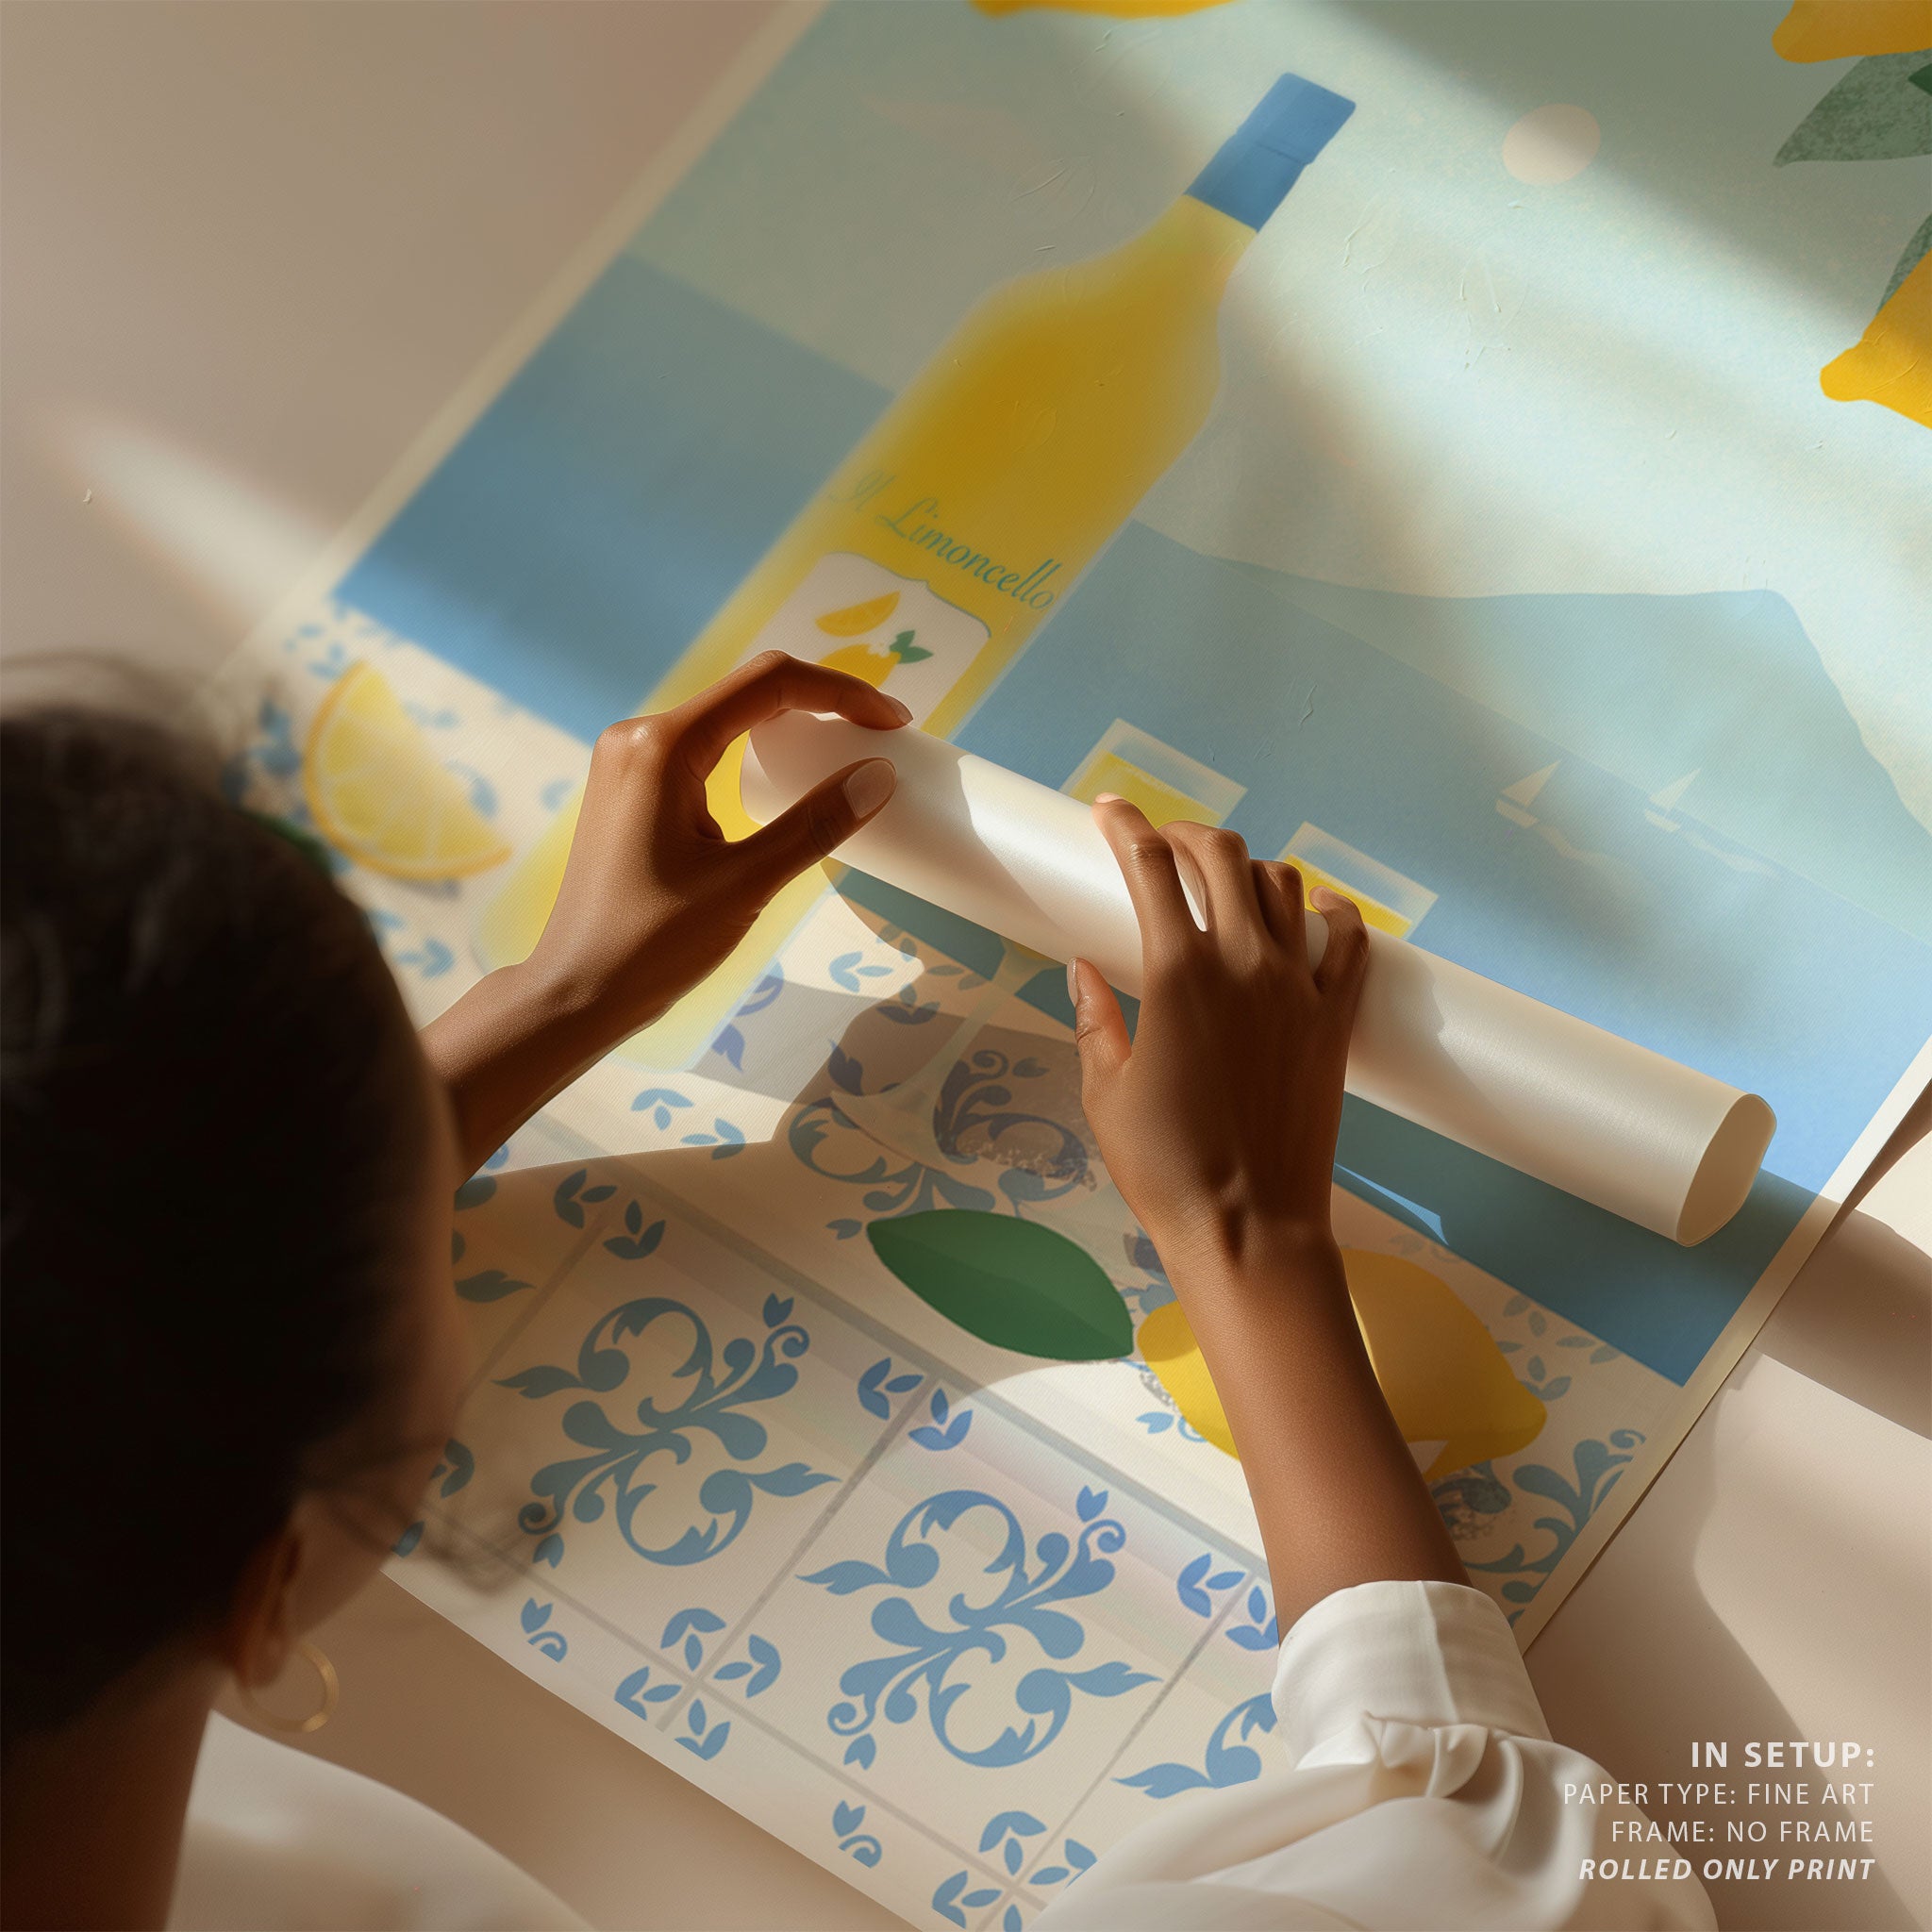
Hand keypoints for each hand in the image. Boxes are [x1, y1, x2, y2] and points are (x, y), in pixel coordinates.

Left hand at [423, 652, 904, 1169]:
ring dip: (789, 727)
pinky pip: (706, 750)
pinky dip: (755, 754)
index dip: (841, 692)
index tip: (893, 722)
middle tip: (879, 738)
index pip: (769, 685)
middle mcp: (640, 737)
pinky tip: (787, 781)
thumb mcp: (745, 885)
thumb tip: (880, 775)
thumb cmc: (652, 943)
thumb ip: (814, 825)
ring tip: (844, 754)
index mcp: (662, 745)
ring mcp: (630, 761)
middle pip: (749, 692)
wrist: (577, 991)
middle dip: (820, 705)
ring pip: (727, 719)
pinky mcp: (632, 789)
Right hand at [1067, 799, 1369, 1270]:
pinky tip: (1319, 909)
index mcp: (1177, 973)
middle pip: (1221, 855)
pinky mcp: (1336, 1019)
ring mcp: (1299, 987)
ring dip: (1249, 868)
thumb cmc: (1164, 1166)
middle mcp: (1243, 962)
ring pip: (1284, 884)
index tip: (1108, 810)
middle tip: (1162, 846)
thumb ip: (1094, 1020)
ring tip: (1226, 883)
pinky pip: (1350, 941)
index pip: (1149, 867)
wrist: (1250, 1225)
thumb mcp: (1105, 1090)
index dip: (1125, 825)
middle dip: (1186, 834)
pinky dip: (1335, 913)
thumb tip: (1082, 969)